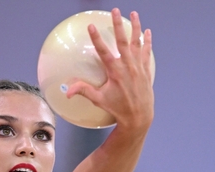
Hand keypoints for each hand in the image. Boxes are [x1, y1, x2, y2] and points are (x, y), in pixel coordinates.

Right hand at [66, 8, 154, 132]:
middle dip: (118, 24)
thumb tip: (67, 92)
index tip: (91, 26)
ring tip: (134, 13)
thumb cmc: (118, 109)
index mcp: (115, 72)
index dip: (96, 38)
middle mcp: (128, 66)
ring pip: (137, 42)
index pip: (103, 51)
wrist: (139, 117)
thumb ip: (83, 91)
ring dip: (136, 27)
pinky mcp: (146, 70)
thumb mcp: (99, 100)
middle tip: (115, 11)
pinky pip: (146, 51)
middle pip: (122, 40)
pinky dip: (147, 41)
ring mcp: (138, 67)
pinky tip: (147, 31)